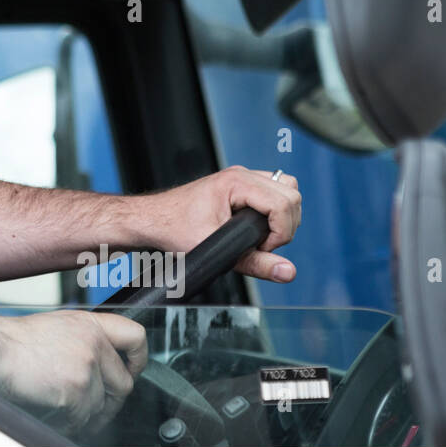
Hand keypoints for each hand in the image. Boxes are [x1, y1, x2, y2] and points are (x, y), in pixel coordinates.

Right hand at [0, 309, 147, 435]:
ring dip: (87, 414)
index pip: (135, 337)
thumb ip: (86, 340)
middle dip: (112, 402)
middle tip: (97, 409)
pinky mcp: (76, 390)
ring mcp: (86, 367)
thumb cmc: (15, 341)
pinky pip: (83, 418)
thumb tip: (102, 363)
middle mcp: (93, 344)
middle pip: (123, 383)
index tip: (131, 371)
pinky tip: (55, 412)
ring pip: (102, 406)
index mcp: (90, 325)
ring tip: (66, 410)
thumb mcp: (59, 326)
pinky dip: (71, 422)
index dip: (139, 359)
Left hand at [149, 165, 301, 282]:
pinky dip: (274, 212)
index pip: (284, 202)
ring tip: (261, 238)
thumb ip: (255, 262)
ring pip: (286, 190)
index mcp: (235, 182)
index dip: (281, 232)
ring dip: (283, 217)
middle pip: (291, 194)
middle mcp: (241, 175)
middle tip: (263, 244)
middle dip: (285, 225)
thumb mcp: (216, 249)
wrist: (153, 219)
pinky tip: (256, 228)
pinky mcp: (241, 185)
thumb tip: (287, 271)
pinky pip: (274, 192)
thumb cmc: (174, 227)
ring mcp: (242, 178)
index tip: (263, 248)